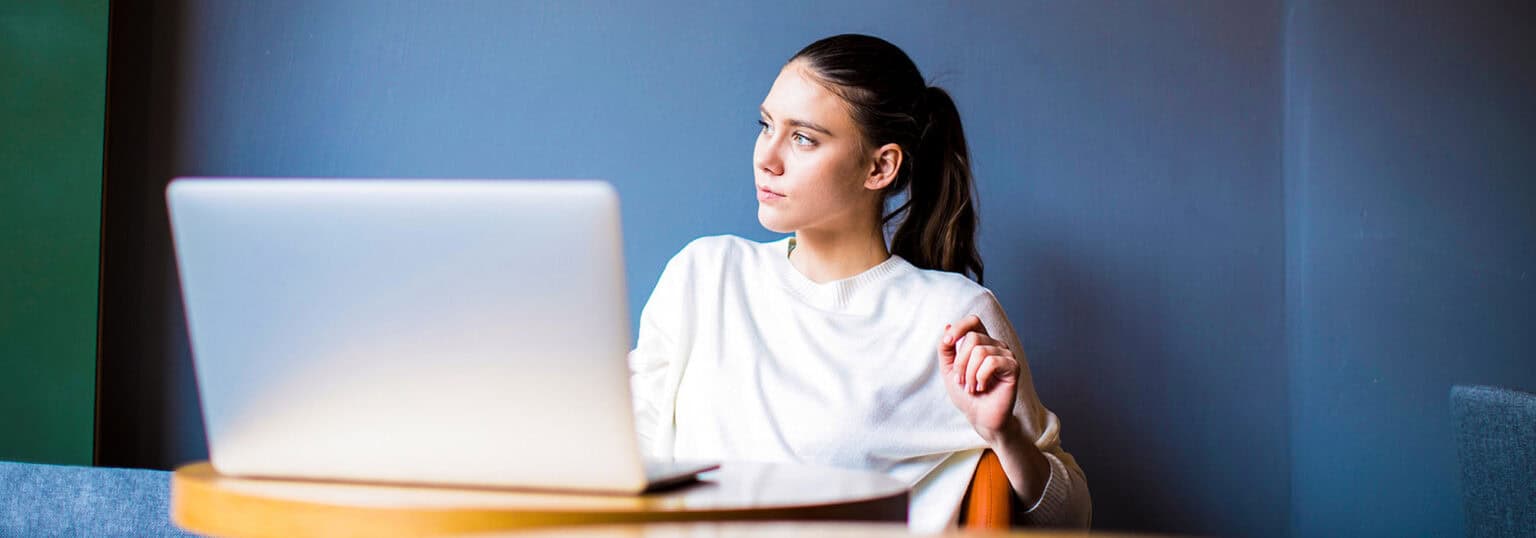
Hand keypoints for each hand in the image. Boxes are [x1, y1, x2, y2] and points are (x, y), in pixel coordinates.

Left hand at [937, 314, 1021, 444]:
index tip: (947, 342)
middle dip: (960, 362)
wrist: (980, 417)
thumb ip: (946, 349)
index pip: (973, 321)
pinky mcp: (1013, 367)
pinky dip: (981, 377)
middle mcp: (995, 345)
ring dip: (969, 374)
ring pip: (980, 351)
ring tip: (972, 387)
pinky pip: (992, 362)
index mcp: (981, 343)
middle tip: (961, 381)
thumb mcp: (949, 370)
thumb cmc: (966, 394)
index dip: (959, 328)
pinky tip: (982, 387)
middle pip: (972, 338)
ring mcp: (1006, 355)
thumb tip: (947, 326)